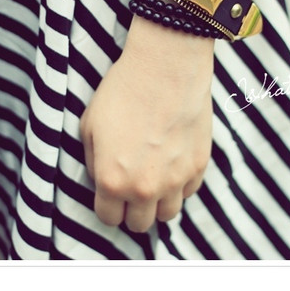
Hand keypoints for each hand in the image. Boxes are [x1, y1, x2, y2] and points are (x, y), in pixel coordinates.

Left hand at [80, 12, 213, 232]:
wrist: (165, 67)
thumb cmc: (123, 90)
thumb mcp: (90, 125)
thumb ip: (95, 162)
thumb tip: (103, 178)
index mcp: (112, 180)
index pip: (108, 218)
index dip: (107, 206)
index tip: (111, 193)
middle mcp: (145, 188)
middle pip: (139, 223)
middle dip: (132, 210)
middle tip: (131, 188)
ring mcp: (176, 179)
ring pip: (167, 214)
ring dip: (158, 202)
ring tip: (154, 178)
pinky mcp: (199, 165)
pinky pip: (189, 191)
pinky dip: (180, 184)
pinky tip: (172, 162)